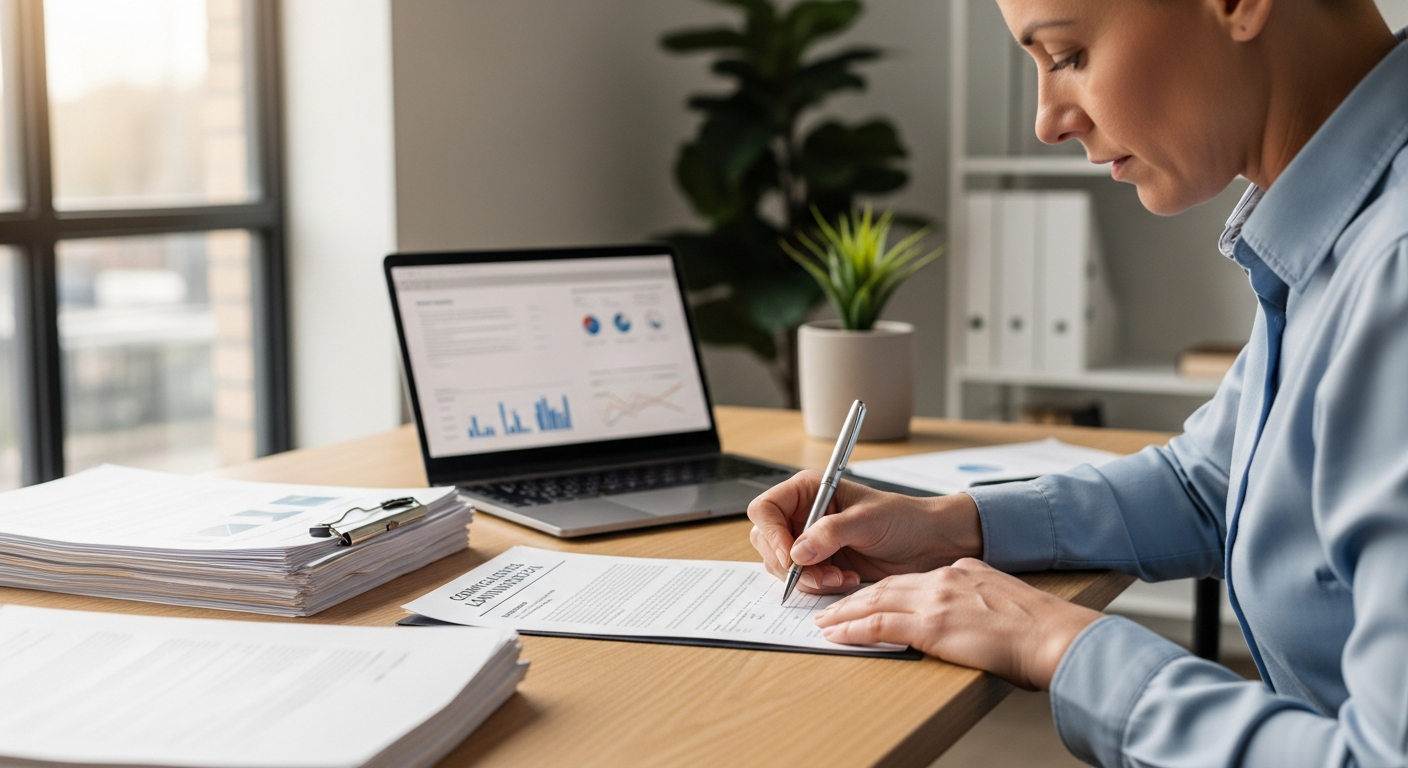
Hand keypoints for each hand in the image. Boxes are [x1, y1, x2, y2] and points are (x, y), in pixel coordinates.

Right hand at [746, 471, 982, 593]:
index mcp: (809, 491)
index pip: (766, 509)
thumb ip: (830, 532)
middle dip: (789, 563)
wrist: (928, 544)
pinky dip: (819, 586)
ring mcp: (810, 541)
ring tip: (839, 577)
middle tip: (819, 574)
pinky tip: (846, 580)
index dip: (772, 533)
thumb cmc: (904, 519)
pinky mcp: (821, 564)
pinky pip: (802, 580)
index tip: (791, 556)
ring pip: (781, 565)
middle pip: (767, 540)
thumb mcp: (867, 520)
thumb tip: (798, 550)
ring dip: (807, 578)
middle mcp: (804, 514)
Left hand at [813, 559, 1103, 689]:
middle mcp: (944, 579)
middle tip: (832, 607)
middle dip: (855, 597)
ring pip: (875, 601)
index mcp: (962, 572)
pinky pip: (879, 625)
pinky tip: (836, 634)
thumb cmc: (1041, 628)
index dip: (884, 589)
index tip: (866, 597)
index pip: (912, 580)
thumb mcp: (1006, 598)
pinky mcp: (931, 625)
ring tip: (824, 621)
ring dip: (845, 612)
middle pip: (887, 586)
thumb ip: (982, 596)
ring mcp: (935, 600)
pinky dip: (852, 628)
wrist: (1053, 636)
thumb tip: (972, 612)